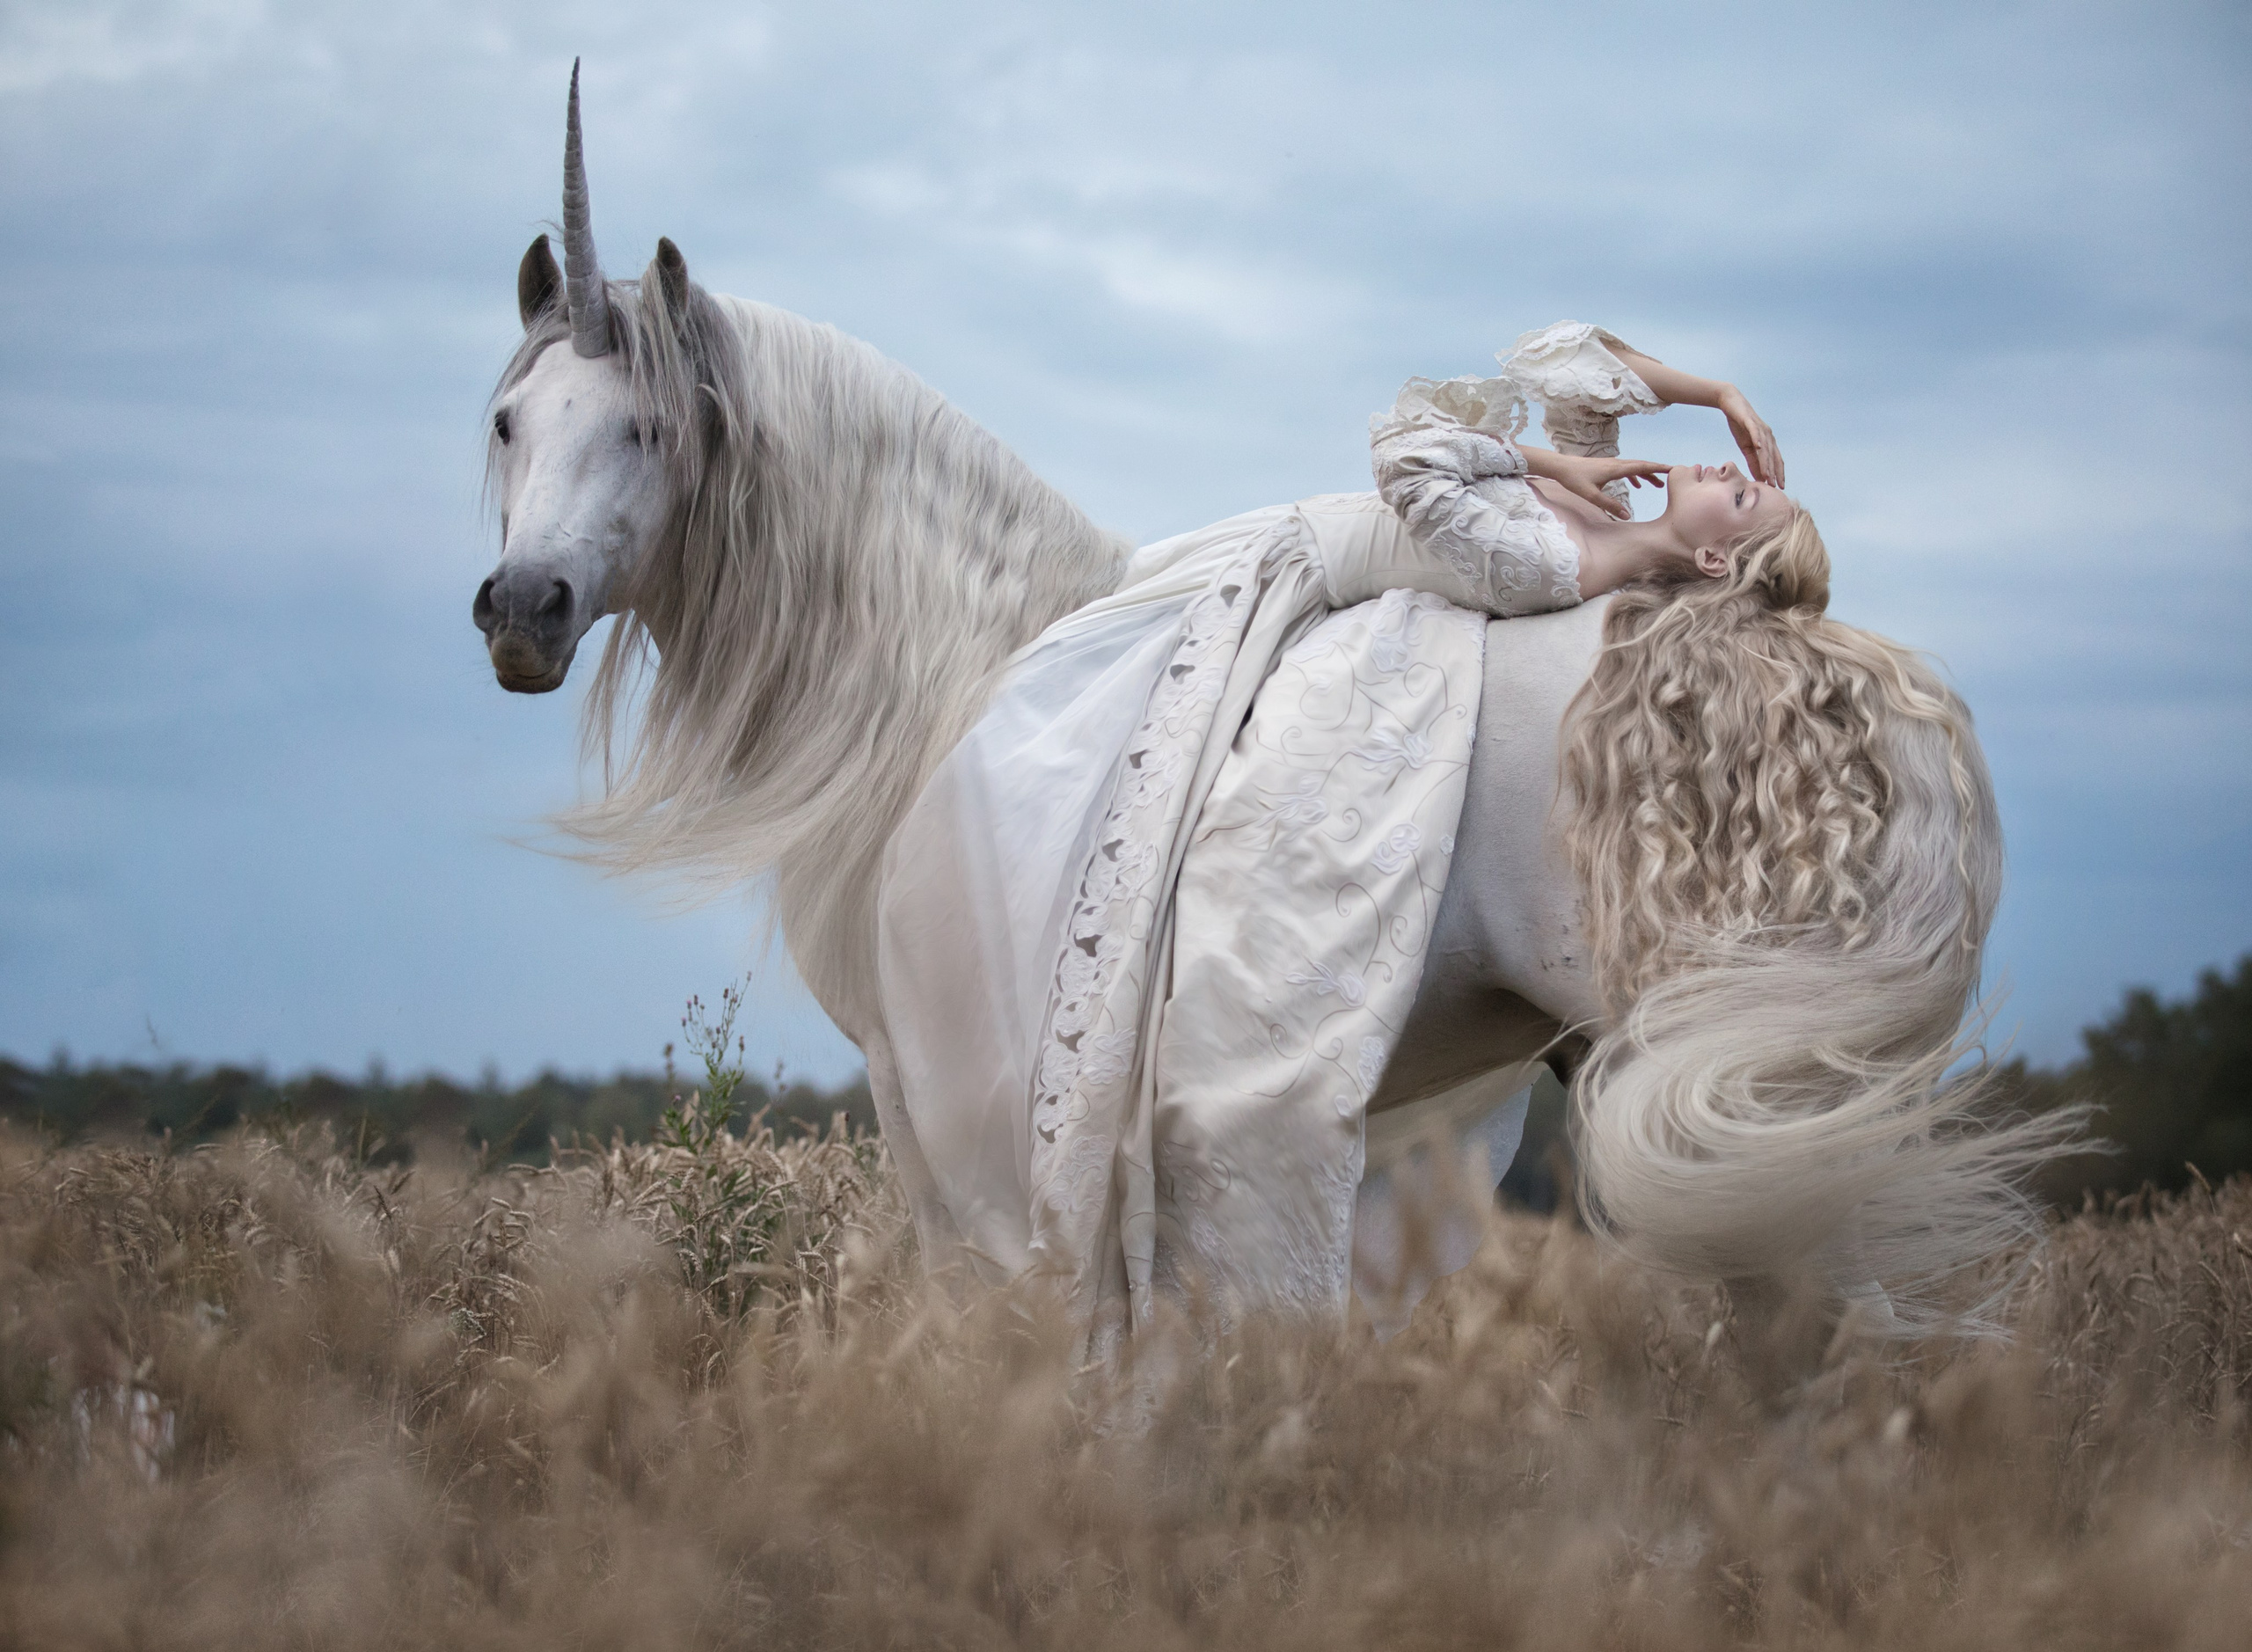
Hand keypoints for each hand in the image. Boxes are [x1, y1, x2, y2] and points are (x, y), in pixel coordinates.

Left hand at [1526, 449, 1670, 520]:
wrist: (1560, 466)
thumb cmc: (1574, 480)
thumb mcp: (1592, 496)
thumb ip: (1610, 505)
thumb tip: (1627, 515)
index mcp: (1616, 469)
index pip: (1642, 467)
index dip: (1658, 468)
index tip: (1673, 469)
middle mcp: (1616, 464)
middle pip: (1642, 465)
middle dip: (1657, 471)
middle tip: (1672, 477)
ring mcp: (1611, 464)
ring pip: (1634, 467)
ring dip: (1646, 475)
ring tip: (1656, 486)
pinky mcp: (1606, 466)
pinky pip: (1625, 469)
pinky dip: (1634, 475)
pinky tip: (1636, 485)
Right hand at [1716, 385, 1783, 486]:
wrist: (1731, 404)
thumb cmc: (1740, 425)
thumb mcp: (1745, 446)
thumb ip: (1753, 460)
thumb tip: (1758, 476)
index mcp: (1768, 442)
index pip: (1776, 460)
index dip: (1778, 473)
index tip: (1779, 486)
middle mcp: (1768, 435)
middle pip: (1773, 456)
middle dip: (1775, 472)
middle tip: (1775, 485)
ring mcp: (1760, 428)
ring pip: (1765, 448)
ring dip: (1767, 462)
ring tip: (1767, 475)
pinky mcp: (1750, 421)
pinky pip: (1755, 432)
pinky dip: (1758, 440)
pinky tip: (1759, 448)